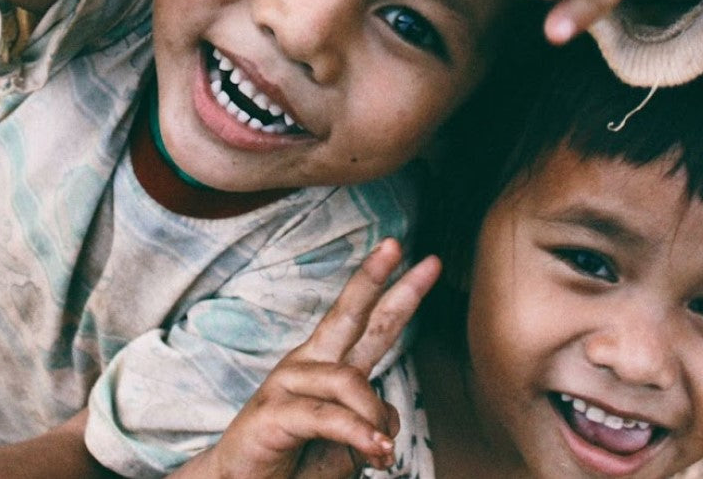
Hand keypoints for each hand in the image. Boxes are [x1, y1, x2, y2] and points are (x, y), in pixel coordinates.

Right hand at [185, 240, 439, 478]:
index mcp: (328, 366)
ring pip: (349, 381)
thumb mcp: (347, 446)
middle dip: (374, 279)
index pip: (368, 322)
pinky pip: (327, 416)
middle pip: (347, 314)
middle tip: (395, 245)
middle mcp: (307, 364)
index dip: (398, 292)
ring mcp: (286, 384)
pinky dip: (357, 432)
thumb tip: (389, 420)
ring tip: (383, 455)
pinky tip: (375, 449)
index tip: (430, 263)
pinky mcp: (272, 413)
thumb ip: (372, 424)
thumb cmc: (296, 465)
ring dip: (374, 420)